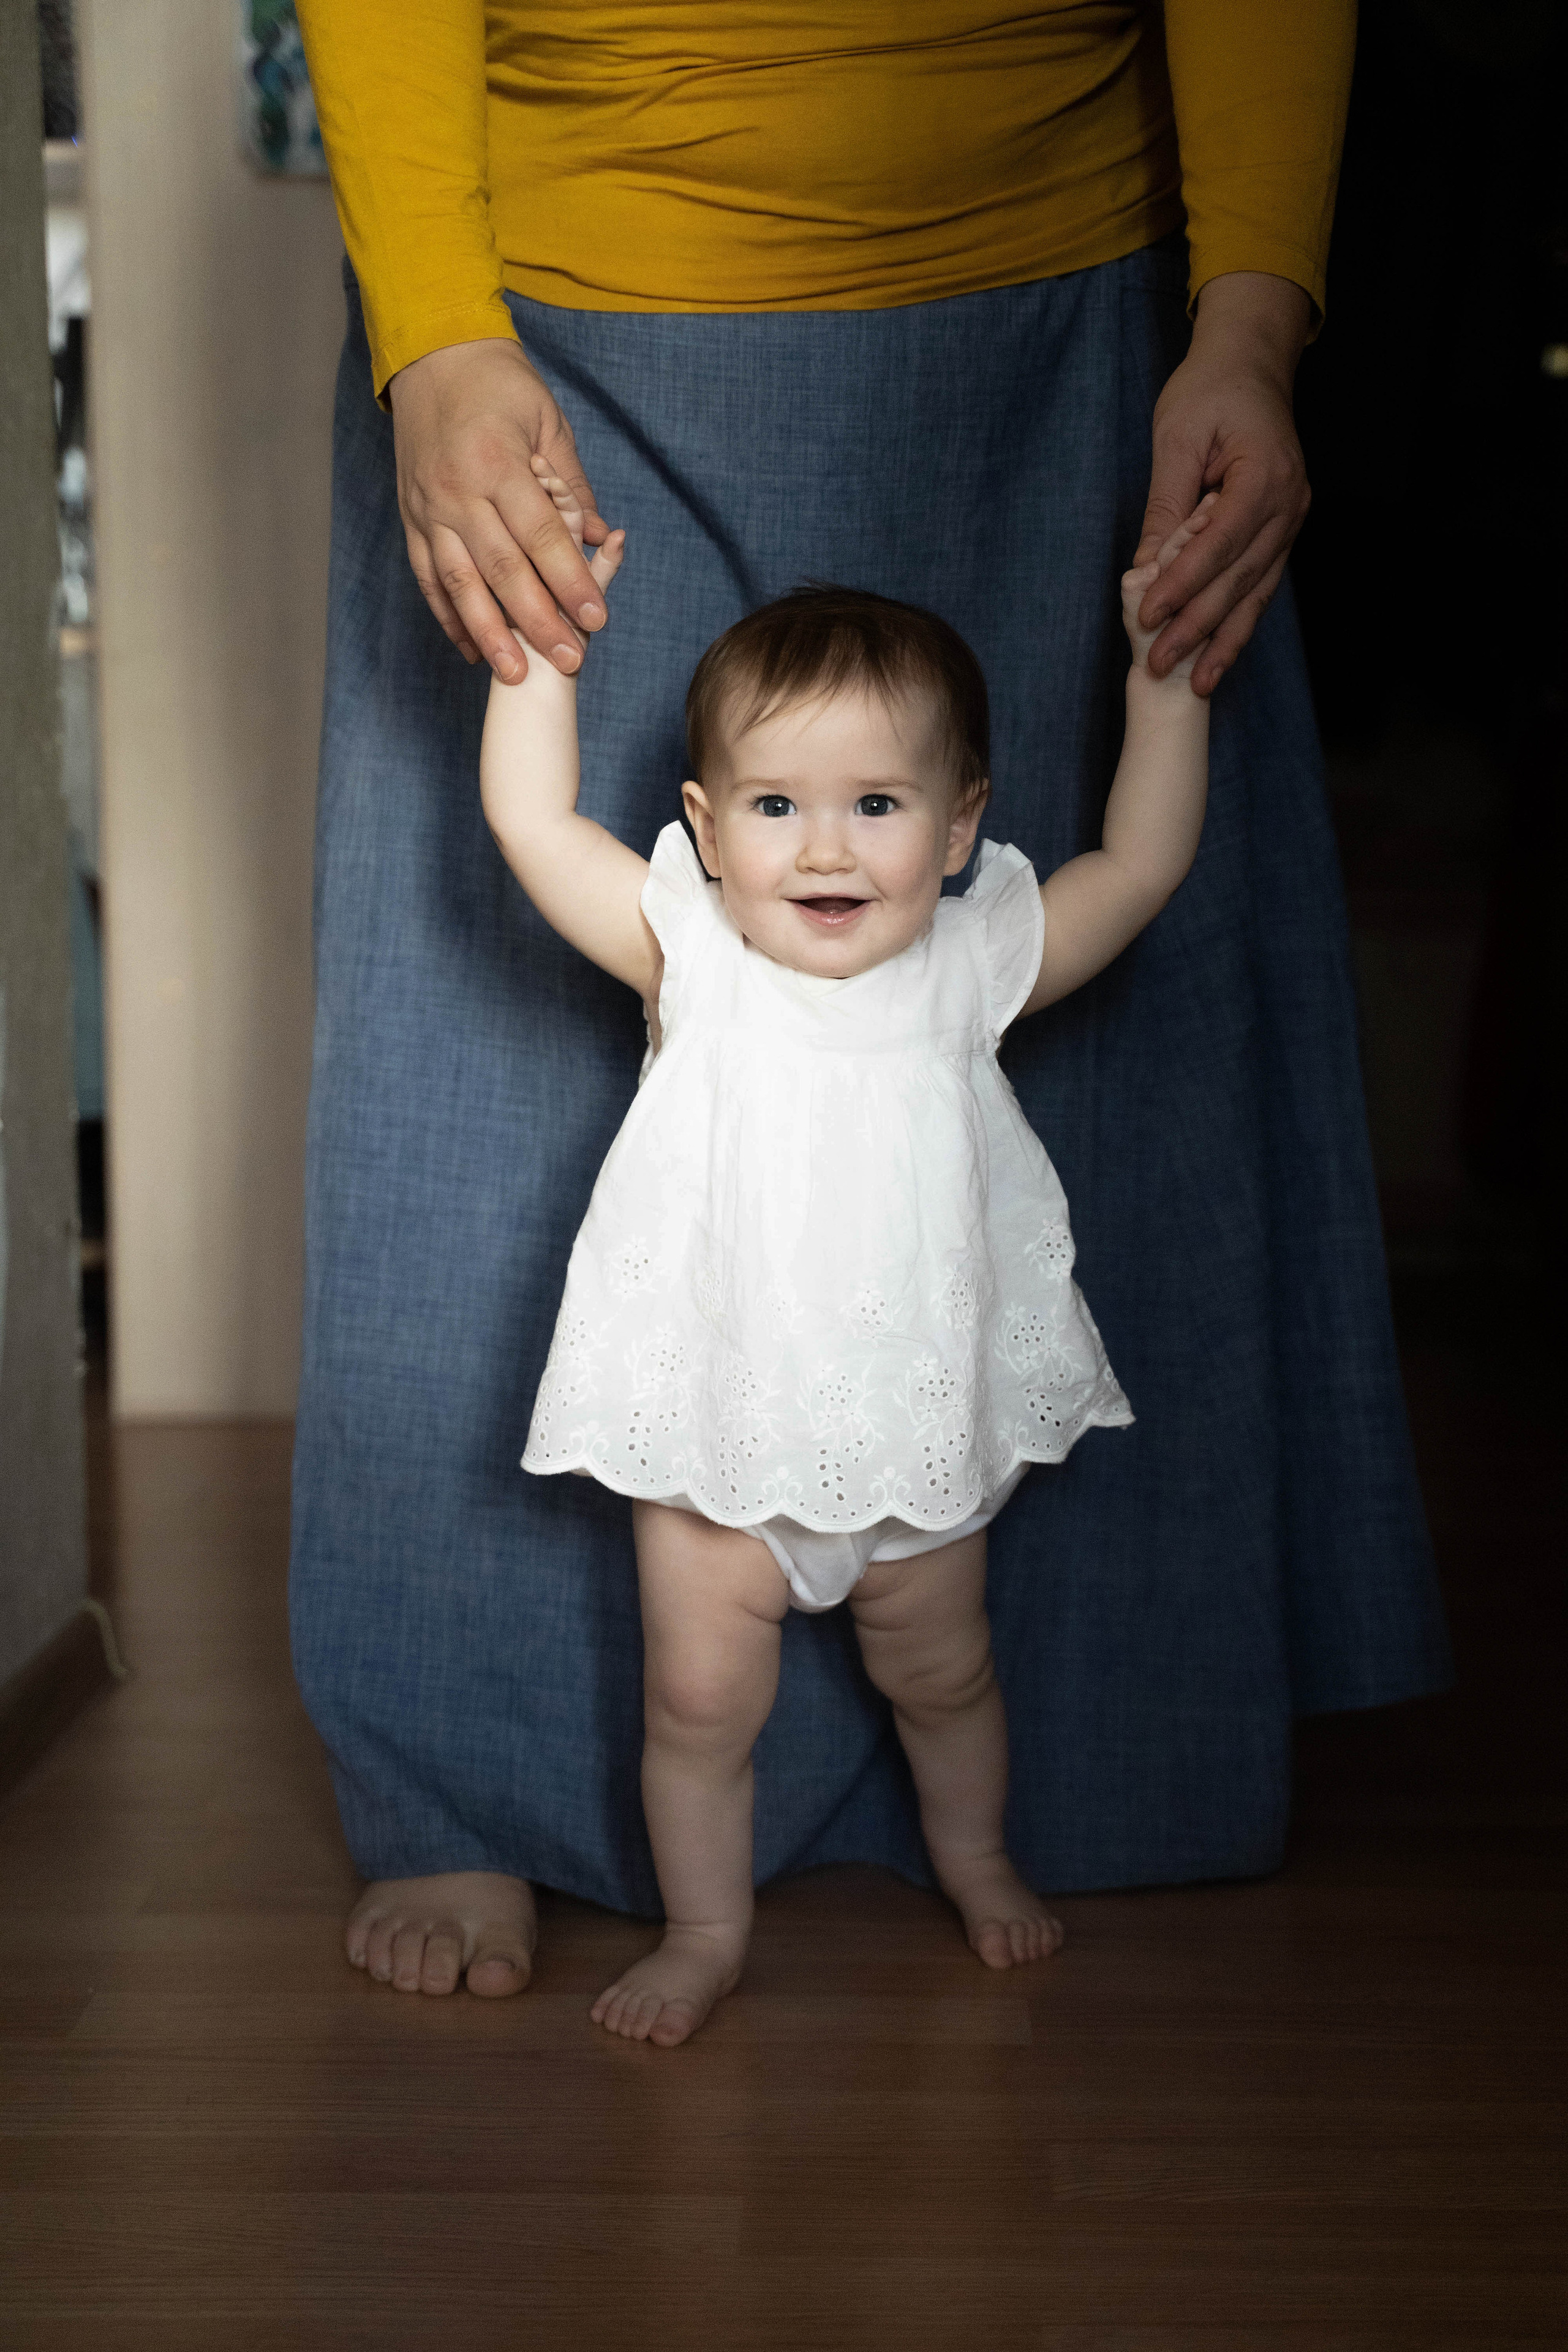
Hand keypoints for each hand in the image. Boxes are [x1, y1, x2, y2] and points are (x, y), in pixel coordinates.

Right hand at [388, 338, 610, 681]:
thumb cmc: (498, 384)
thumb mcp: (546, 419)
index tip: (596, 620)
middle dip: (538, 621)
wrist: (432, 355)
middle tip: (569, 660)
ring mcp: (428, 509)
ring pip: (460, 583)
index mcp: (496, 462)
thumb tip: (596, 534)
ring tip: (516, 674)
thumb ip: (569, 481)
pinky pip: (428, 579)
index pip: (540, 535)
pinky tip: (472, 650)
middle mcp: (457, 491)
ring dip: (489, 634)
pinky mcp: (410, 520)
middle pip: (502, 569)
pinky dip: (450, 618)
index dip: (570, 580)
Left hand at [1133, 272, 1312, 696]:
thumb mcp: (1176, 438)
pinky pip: (1260, 585)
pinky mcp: (1281, 531)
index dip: (1183, 586)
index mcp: (1266, 477)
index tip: (1148, 617)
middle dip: (1198, 628)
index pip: (1220, 545)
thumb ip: (1165, 507)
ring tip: (1199, 685)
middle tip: (1161, 665)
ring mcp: (1291, 521)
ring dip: (1225, 641)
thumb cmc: (1209, 390)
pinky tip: (1219, 656)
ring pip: (1256, 593)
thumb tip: (1144, 571)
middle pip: (1239, 579)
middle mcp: (1289, 506)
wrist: (1249, 362)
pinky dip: (1238, 622)